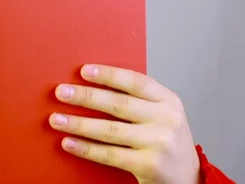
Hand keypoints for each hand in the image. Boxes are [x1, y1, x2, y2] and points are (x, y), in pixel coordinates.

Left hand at [49, 65, 200, 183]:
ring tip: (56, 119)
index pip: (135, 81)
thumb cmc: (164, 139)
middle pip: (118, 104)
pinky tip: (68, 142)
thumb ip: (136, 99)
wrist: (188, 178)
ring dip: (79, 124)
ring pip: (110, 130)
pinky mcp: (150, 165)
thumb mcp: (160, 114)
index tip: (83, 71)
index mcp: (168, 100)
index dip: (108, 75)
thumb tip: (90, 84)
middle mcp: (166, 119)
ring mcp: (159, 143)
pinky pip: (110, 154)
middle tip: (61, 92)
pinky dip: (86, 148)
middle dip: (86, 97)